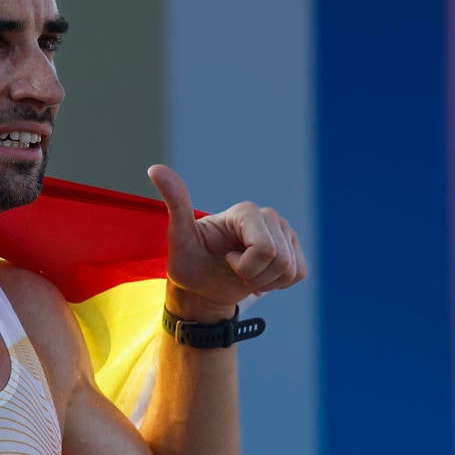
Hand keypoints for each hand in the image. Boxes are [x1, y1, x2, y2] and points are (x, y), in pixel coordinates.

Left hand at [151, 165, 307, 321]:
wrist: (202, 286)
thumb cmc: (189, 263)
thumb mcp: (179, 238)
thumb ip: (176, 203)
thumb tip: (155, 168)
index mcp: (245, 212)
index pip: (265, 250)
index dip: (245, 267)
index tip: (224, 259)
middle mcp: (269, 217)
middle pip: (280, 261)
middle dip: (255, 276)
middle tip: (233, 268)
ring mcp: (285, 233)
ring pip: (290, 270)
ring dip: (265, 281)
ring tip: (244, 273)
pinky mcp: (294, 250)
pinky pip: (299, 273)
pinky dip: (278, 284)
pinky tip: (259, 275)